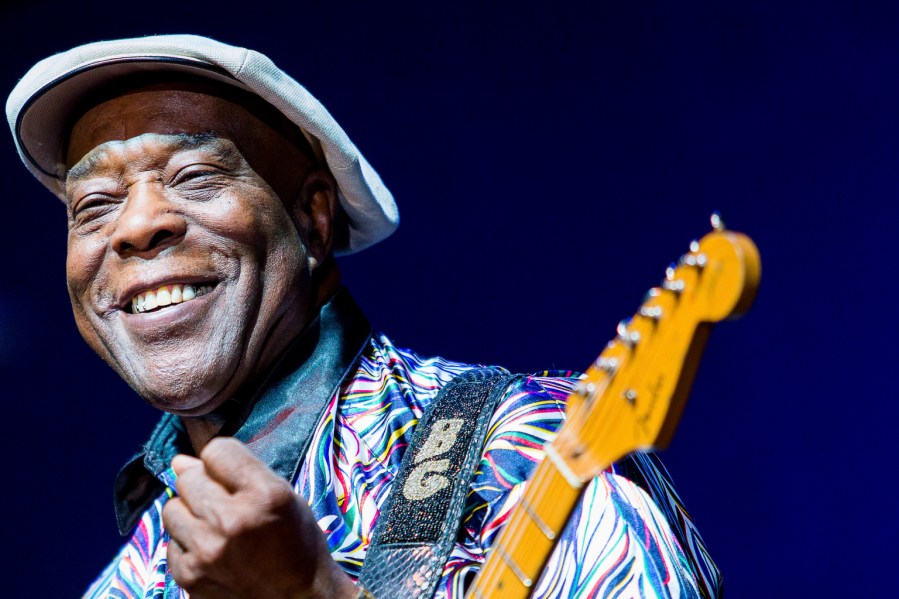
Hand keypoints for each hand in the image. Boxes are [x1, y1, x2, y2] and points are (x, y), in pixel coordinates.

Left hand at [162, 437, 357, 598]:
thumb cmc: (296, 544)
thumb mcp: (284, 497)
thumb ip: (239, 474)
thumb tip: (180, 461)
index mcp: (265, 495)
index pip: (216, 450)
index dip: (224, 459)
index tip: (232, 473)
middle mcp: (232, 520)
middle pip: (188, 477)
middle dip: (203, 484)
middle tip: (224, 502)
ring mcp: (207, 552)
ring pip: (172, 508)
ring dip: (190, 513)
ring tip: (215, 527)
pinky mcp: (190, 577)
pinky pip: (172, 543)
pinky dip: (188, 544)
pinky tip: (212, 552)